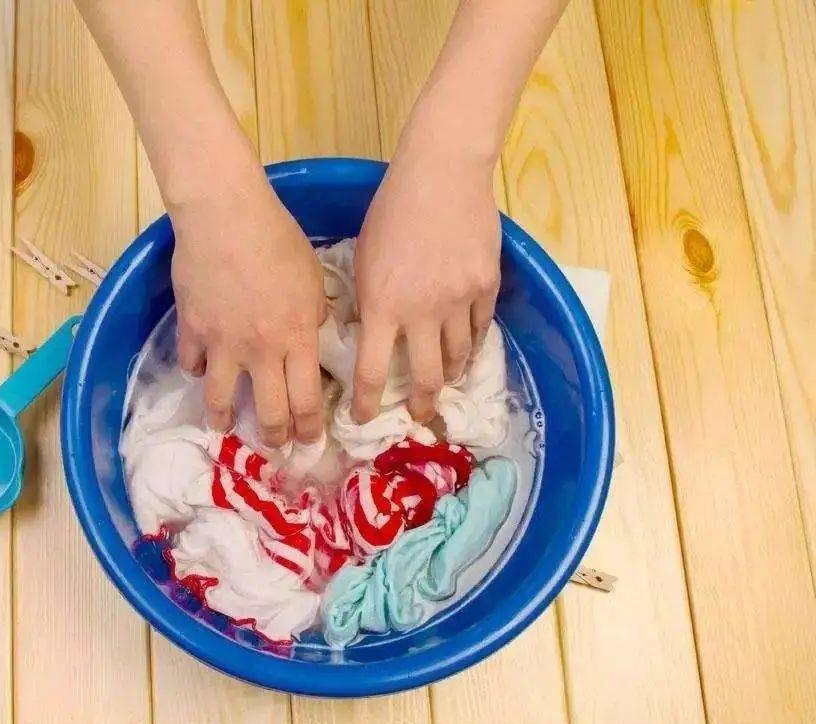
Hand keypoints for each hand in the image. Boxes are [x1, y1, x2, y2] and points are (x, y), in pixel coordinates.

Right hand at [171, 178, 325, 446]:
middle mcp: (261, 352)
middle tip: (276, 446)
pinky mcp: (191, 329)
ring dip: (224, 419)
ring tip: (224, 427)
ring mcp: (222, 344)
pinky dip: (197, 370)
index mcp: (296, 340)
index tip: (310, 440)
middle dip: (275, 437)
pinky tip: (201, 370)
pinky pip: (191, 363)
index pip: (308, 401)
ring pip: (221, 400)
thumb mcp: (313, 277)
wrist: (226, 217)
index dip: (310, 428)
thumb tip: (312, 332)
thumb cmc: (278, 240)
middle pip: (269, 413)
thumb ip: (315, 313)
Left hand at [352, 141, 500, 423]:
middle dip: (423, 405)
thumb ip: (371, 300)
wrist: (442, 174)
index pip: (373, 371)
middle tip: (421, 416)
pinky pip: (481, 328)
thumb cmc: (392, 210)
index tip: (364, 421)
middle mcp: (423, 312)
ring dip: (451, 374)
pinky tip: (467, 347)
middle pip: (427, 377)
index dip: (368, 403)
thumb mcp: (366, 259)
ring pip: (459, 356)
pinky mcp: (487, 285)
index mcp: (383, 305)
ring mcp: (460, 300)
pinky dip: (473, 342)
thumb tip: (375, 333)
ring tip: (447, 382)